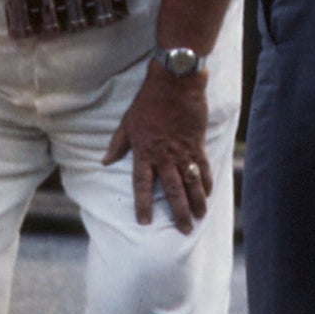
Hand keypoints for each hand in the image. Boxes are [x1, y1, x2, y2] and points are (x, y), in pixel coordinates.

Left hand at [103, 58, 214, 231]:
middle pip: (172, 191)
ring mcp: (182, 152)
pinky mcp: (197, 144)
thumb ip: (117, 144)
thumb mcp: (127, 122)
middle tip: (184, 230)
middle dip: (178, 213)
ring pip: (190, 183)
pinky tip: (209, 193)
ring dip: (196, 202)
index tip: (144, 222)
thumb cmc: (148, 101)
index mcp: (144, 152)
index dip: (143, 205)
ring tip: (199, 217)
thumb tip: (105, 161)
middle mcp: (164, 156)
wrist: (174, 83)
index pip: (142, 185)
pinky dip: (206, 181)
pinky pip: (203, 168)